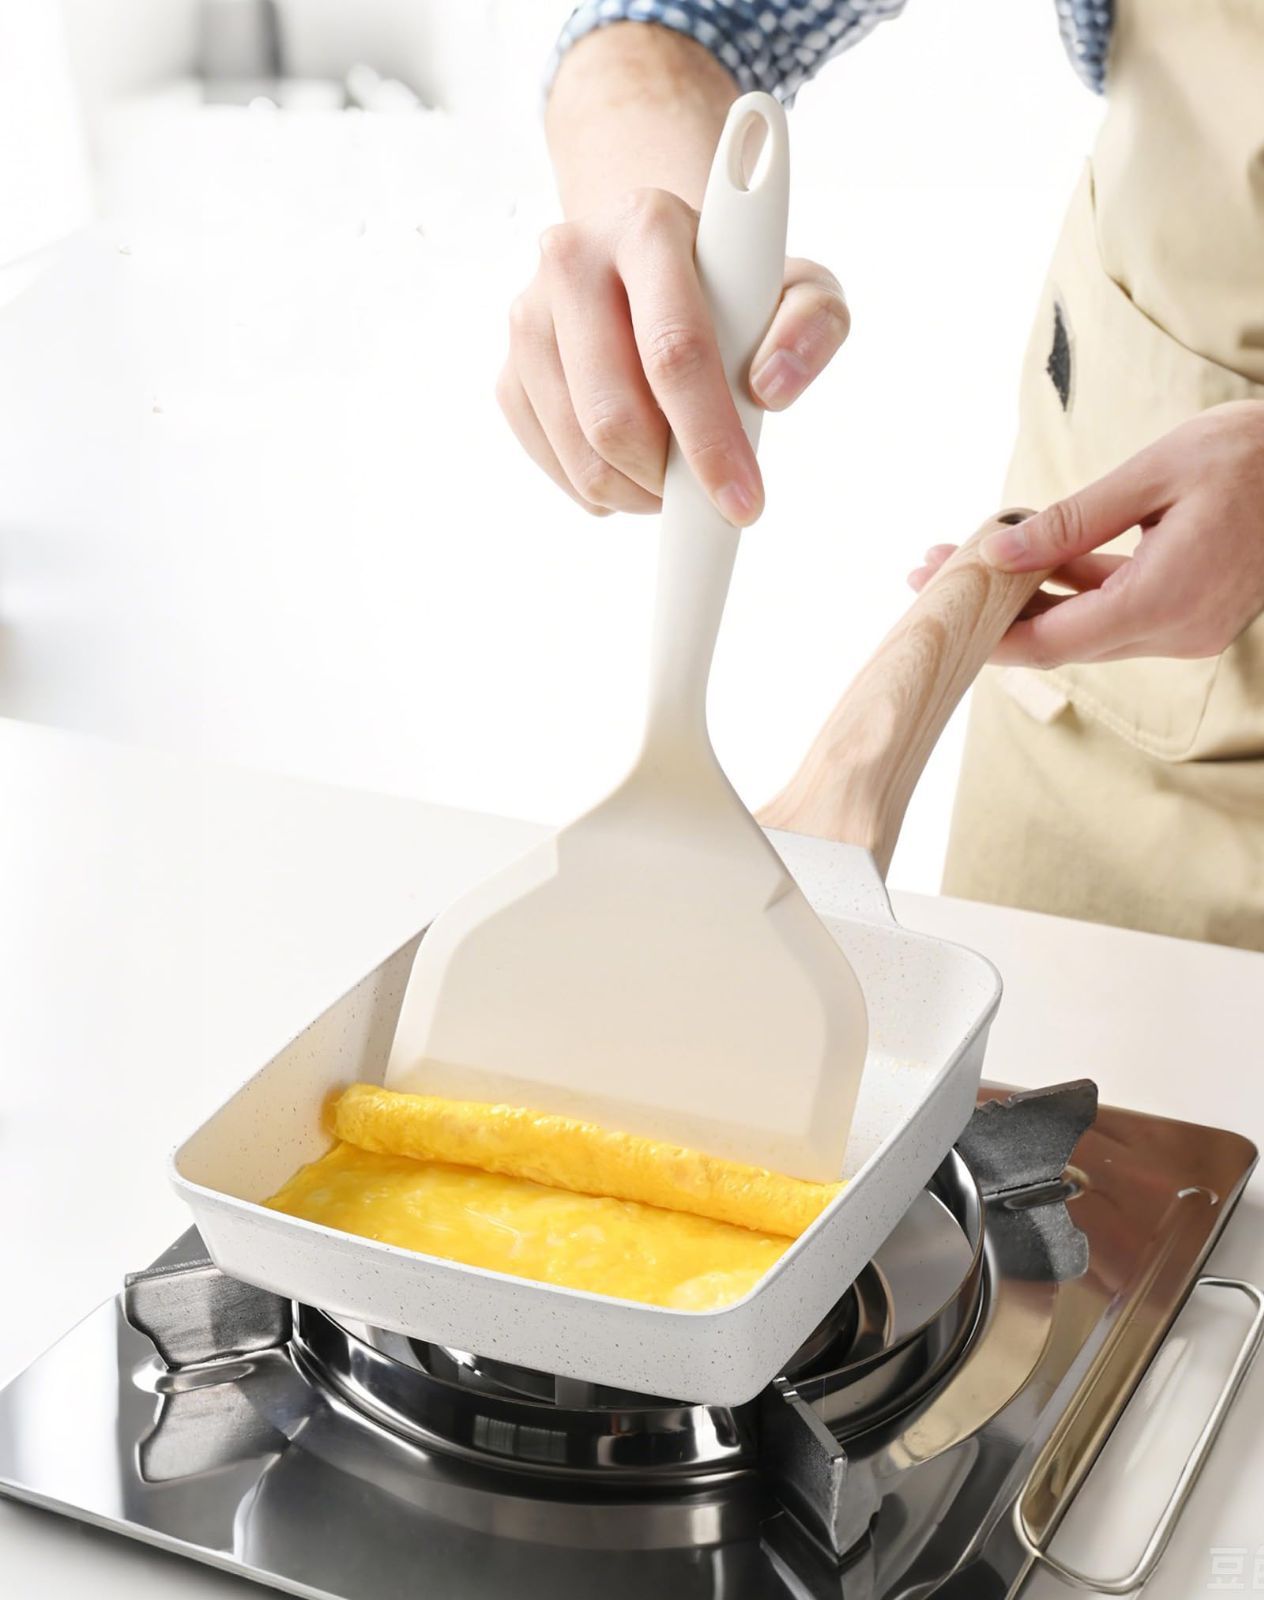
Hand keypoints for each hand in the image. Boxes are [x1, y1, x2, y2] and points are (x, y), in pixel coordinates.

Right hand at [497, 189, 847, 522]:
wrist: (651, 264)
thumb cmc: (730, 284)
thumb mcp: (797, 286)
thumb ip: (812, 324)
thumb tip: (770, 388)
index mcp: (646, 226)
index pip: (673, 350)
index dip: (709, 438)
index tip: (743, 499)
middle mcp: (571, 259)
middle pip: (613, 414)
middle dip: (667, 478)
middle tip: (707, 494)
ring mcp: (529, 316)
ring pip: (579, 451)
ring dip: (636, 493)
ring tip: (675, 480)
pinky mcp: (509, 370)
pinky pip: (551, 463)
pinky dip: (600, 490)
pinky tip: (634, 467)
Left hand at [908, 401, 1263, 666]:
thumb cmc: (1255, 454)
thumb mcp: (1154, 474)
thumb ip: (1072, 521)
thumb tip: (998, 551)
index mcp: (1163, 601)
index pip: (1051, 642)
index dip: (988, 633)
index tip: (937, 608)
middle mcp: (1175, 631)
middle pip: (1059, 641)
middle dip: (994, 611)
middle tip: (932, 570)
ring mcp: (1186, 629)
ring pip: (1084, 627)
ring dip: (1027, 598)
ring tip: (967, 558)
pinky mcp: (1191, 614)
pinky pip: (1115, 609)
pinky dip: (1072, 588)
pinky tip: (1029, 558)